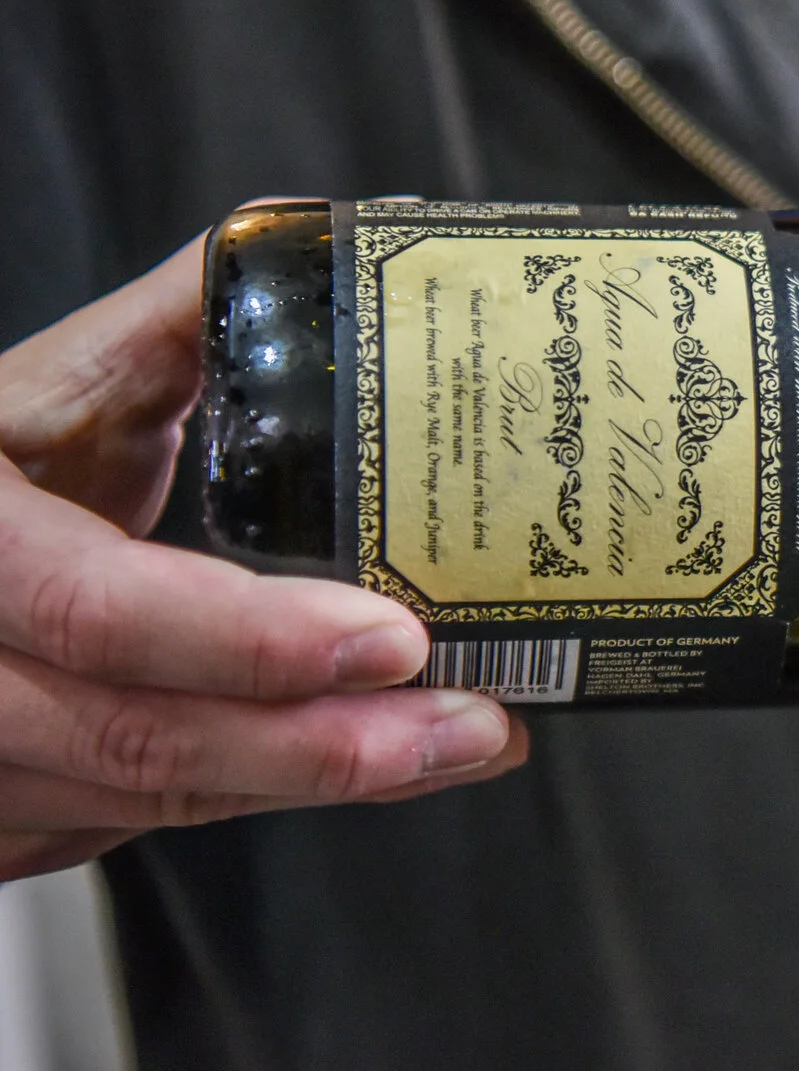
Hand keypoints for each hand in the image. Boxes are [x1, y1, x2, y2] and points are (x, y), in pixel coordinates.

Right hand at [0, 241, 526, 883]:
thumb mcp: (58, 379)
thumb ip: (189, 321)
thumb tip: (319, 245)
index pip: (97, 607)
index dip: (247, 639)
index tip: (390, 638)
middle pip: (135, 738)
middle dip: (325, 745)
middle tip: (467, 721)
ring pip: (141, 798)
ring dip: (313, 783)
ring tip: (455, 742)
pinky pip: (127, 825)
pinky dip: (254, 797)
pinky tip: (358, 769)